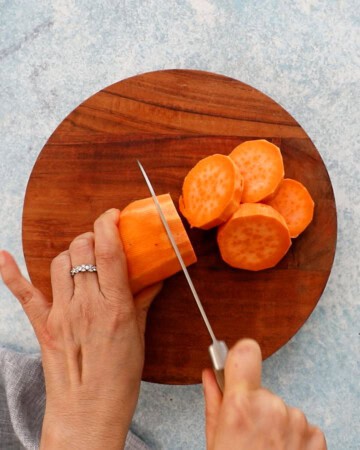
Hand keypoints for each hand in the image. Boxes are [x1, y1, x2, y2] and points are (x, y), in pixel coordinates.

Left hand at [0, 208, 161, 449]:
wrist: (88, 413)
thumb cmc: (119, 378)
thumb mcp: (138, 336)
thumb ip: (142, 301)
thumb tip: (153, 278)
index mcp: (114, 306)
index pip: (108, 251)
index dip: (108, 224)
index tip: (112, 215)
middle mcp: (86, 305)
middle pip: (81, 250)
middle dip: (91, 236)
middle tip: (101, 241)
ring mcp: (61, 314)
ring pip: (59, 262)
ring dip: (70, 252)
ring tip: (80, 256)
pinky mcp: (43, 325)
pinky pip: (24, 293)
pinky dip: (11, 272)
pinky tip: (3, 256)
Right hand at [202, 339, 326, 449]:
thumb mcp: (214, 439)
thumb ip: (213, 400)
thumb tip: (210, 374)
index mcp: (240, 406)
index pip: (246, 352)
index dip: (240, 355)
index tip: (238, 363)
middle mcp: (271, 407)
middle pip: (261, 389)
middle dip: (254, 406)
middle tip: (248, 434)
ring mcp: (296, 421)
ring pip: (280, 407)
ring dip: (275, 423)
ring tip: (265, 449)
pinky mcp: (316, 435)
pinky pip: (300, 424)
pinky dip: (293, 436)